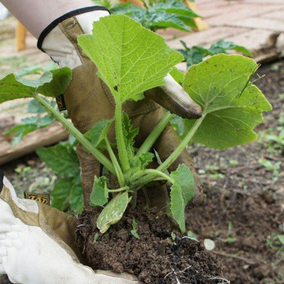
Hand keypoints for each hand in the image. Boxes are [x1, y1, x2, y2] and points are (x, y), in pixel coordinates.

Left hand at [38, 7, 202, 206]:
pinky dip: (91, 190)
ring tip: (128, 225)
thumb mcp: (154, 79)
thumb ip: (174, 97)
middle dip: (154, 201)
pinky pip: (90, 172)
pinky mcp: (89, 146)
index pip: (176, 160)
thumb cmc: (125, 64)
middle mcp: (138, 143)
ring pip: (122, 181)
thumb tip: (197, 114)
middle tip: (158, 224)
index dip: (183, 181)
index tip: (190, 201)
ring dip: (124, 202)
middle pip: (149, 178)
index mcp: (159, 129)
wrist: (86, 58)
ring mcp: (113, 147)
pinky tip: (93, 210)